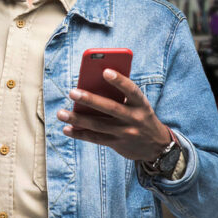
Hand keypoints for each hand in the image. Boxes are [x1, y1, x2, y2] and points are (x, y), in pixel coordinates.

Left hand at [56, 68, 170, 161]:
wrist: (157, 146)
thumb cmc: (140, 117)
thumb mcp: (138, 106)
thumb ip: (120, 97)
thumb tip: (90, 87)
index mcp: (141, 104)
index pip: (132, 90)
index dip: (120, 81)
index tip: (105, 71)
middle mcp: (134, 119)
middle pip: (110, 108)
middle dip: (90, 100)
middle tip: (72, 92)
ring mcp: (125, 133)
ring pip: (98, 125)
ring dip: (77, 119)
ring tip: (61, 113)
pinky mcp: (117, 144)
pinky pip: (95, 138)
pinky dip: (79, 134)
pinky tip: (66, 128)